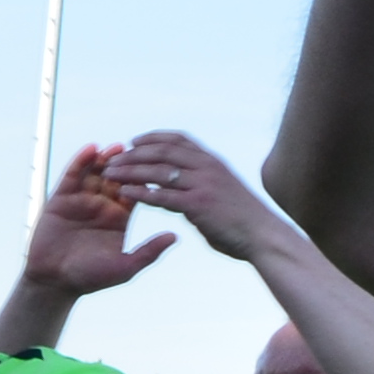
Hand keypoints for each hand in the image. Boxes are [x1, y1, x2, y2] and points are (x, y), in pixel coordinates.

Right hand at [22, 145, 176, 296]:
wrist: (53, 281)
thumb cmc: (89, 278)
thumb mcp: (124, 268)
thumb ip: (148, 251)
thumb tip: (175, 236)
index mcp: (120, 216)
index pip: (137, 189)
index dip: (146, 176)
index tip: (159, 164)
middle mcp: (102, 204)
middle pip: (118, 175)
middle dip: (128, 162)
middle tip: (139, 150)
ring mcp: (82, 199)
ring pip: (97, 171)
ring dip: (107, 157)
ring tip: (117, 147)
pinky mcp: (61, 198)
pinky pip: (73, 175)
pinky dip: (81, 160)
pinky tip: (92, 149)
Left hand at [98, 130, 281, 262]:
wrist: (263, 236)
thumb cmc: (243, 219)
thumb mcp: (223, 190)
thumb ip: (203, 184)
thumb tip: (184, 187)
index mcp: (213, 162)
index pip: (179, 140)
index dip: (153, 138)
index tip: (133, 141)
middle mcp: (208, 167)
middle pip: (164, 151)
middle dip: (135, 153)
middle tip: (113, 158)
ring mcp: (203, 184)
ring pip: (159, 171)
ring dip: (131, 170)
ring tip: (110, 174)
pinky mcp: (198, 204)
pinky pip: (162, 195)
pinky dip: (140, 193)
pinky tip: (124, 194)